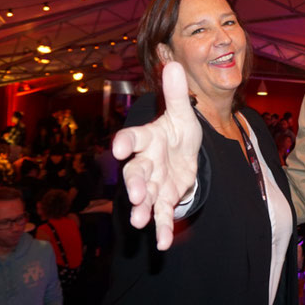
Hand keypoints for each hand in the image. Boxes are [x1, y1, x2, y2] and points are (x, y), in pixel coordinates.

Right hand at [113, 61, 202, 249]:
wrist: (185, 155)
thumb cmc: (177, 132)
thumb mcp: (182, 113)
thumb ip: (176, 93)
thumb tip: (173, 62)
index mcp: (147, 138)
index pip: (133, 138)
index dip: (126, 142)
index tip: (120, 147)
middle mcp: (145, 162)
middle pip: (135, 172)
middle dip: (135, 183)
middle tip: (136, 194)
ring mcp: (153, 183)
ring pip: (144, 197)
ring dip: (141, 209)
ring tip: (140, 221)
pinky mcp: (164, 198)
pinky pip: (160, 214)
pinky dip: (161, 228)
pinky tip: (162, 242)